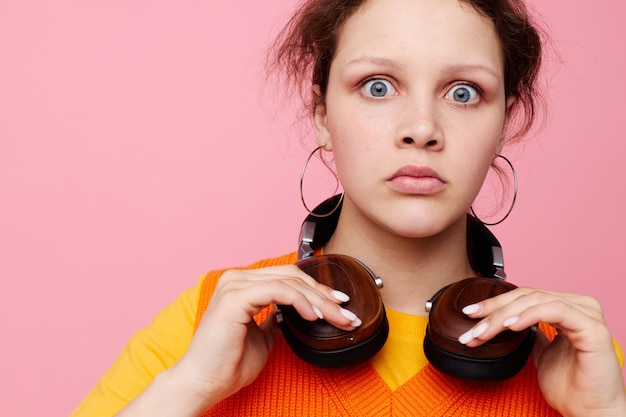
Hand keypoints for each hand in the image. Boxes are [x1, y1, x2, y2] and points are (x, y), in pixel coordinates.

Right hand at [171, 264, 360, 410]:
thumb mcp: (263, 337)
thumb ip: (277, 319)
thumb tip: (296, 312)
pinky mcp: (234, 298)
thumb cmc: (228, 363)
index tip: (340, 304)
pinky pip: (278, 291)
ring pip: (289, 282)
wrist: (204, 383)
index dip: (317, 288)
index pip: (288, 276)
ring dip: (319, 300)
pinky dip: (301, 301)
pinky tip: (314, 316)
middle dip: (324, 295)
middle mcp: (237, 278)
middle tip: (347, 313)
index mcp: (242, 284)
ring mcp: (234, 285)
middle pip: (292, 276)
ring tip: (338, 317)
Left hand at [459, 287, 625, 416]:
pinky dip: (528, 315)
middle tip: (470, 324)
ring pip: (534, 301)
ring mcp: (587, 314)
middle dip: (493, 310)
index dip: (494, 302)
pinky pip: (554, 310)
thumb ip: (531, 334)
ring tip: (484, 331)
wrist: (590, 413)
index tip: (470, 313)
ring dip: (503, 316)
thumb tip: (510, 320)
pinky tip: (510, 325)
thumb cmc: (571, 388)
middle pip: (526, 295)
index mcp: (567, 308)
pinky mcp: (592, 328)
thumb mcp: (541, 354)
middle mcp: (579, 306)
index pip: (524, 296)